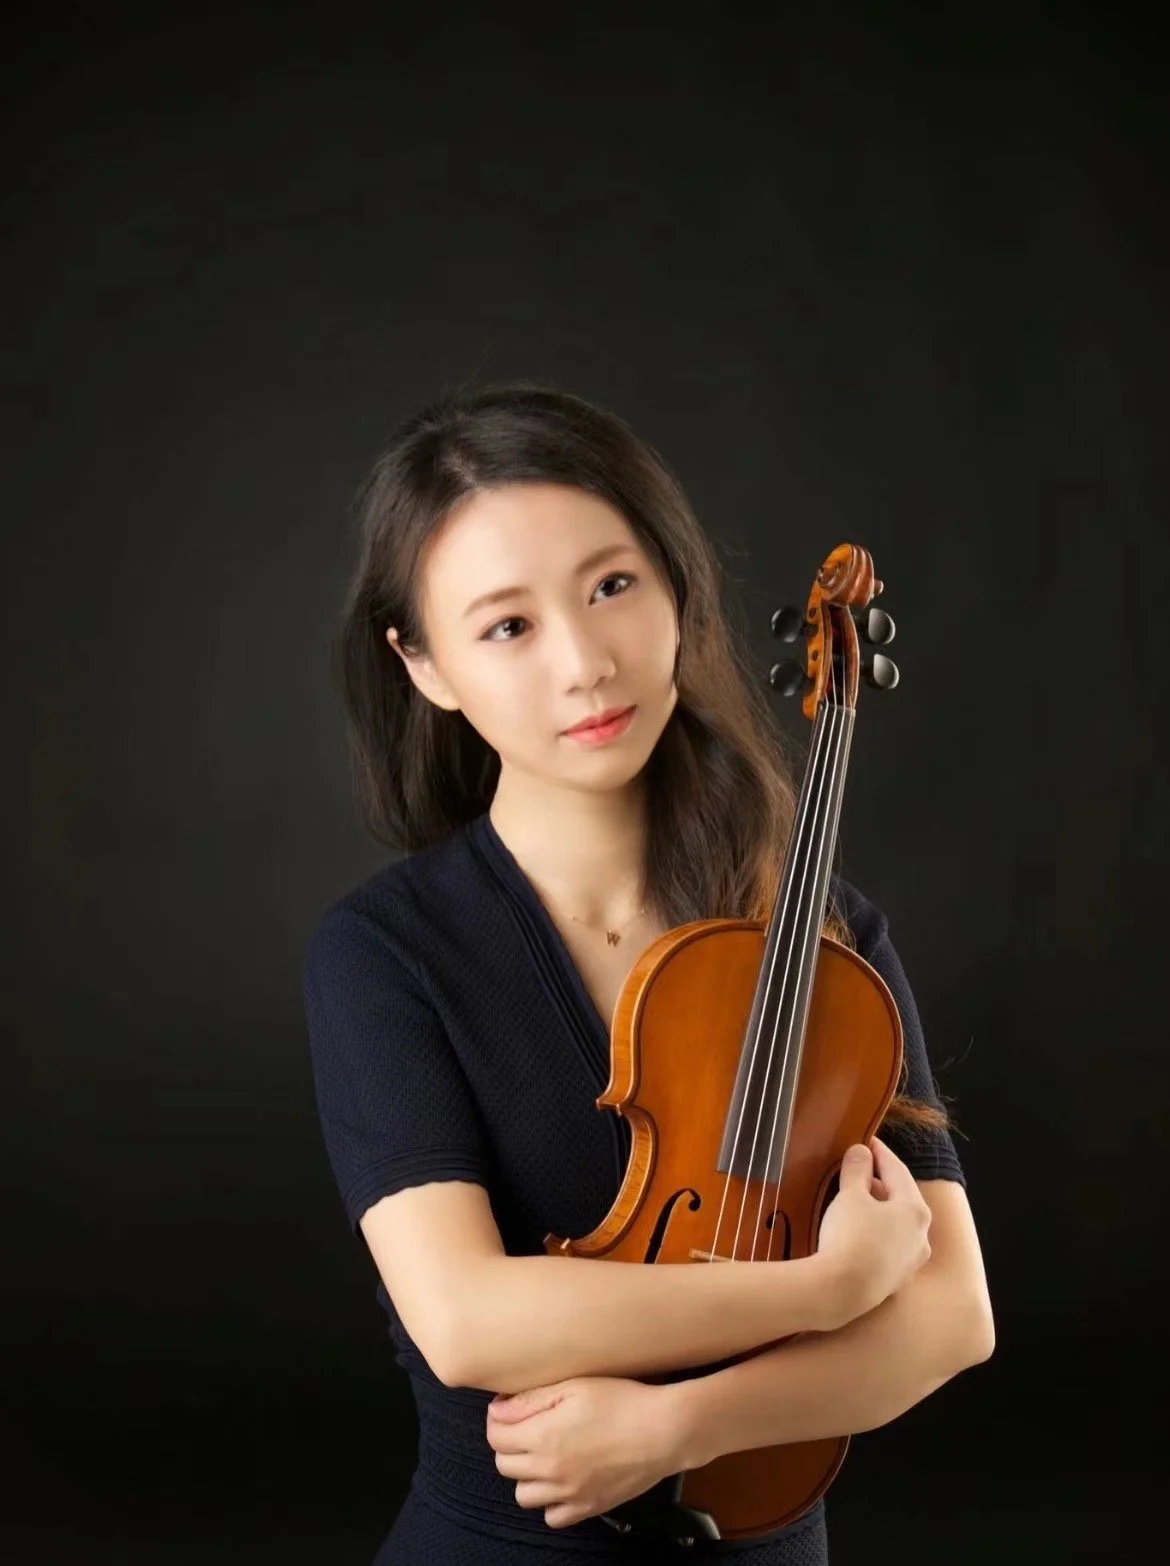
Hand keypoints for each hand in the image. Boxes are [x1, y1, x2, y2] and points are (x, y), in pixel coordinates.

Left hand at [485, 1375, 683, 1529]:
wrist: (664, 1430)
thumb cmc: (622, 1400)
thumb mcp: (574, 1386)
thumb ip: (530, 1400)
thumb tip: (496, 1411)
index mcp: (542, 1437)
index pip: (496, 1436)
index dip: (499, 1419)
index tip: (510, 1409)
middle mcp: (550, 1471)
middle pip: (504, 1465)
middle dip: (509, 1444)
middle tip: (529, 1427)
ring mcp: (569, 1494)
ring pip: (524, 1495)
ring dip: (526, 1475)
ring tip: (544, 1454)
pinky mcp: (589, 1507)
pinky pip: (553, 1517)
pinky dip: (551, 1502)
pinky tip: (563, 1480)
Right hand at [816, 1137, 931, 1322]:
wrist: (841, 1291)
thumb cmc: (850, 1236)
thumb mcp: (850, 1195)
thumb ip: (857, 1169)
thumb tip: (862, 1152)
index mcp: (915, 1209)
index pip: (897, 1170)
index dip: (879, 1153)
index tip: (866, 1141)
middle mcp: (921, 1235)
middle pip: (901, 1199)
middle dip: (879, 1182)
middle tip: (857, 1170)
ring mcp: (912, 1261)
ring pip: (897, 1226)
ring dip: (879, 1210)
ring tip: (855, 1201)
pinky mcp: (897, 1280)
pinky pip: (889, 1247)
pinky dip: (877, 1234)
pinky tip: (859, 1233)